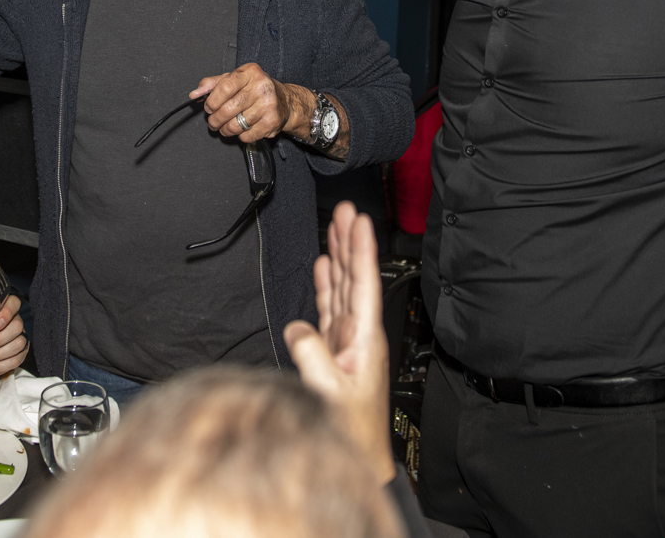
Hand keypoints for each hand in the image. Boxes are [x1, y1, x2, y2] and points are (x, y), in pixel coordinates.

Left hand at [191, 63, 314, 142]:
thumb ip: (213, 84)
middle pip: (228, 109)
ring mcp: (268, 105)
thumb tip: (194, 94)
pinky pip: (246, 135)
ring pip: (236, 125)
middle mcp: (261, 87)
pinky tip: (242, 129)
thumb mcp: (235, 79)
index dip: (212, 101)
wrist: (285, 101)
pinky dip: (240, 136)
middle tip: (213, 122)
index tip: (208, 107)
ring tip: (225, 127)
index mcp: (250, 72)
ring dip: (225, 130)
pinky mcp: (272, 122)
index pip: (224, 87)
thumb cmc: (255, 89)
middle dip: (215, 120)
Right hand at [283, 201, 393, 482]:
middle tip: (346, 209)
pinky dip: (327, 285)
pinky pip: (331, 307)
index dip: (361, 250)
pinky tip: (325, 267)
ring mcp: (348, 340)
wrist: (359, 455)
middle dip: (349, 242)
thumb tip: (297, 327)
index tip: (360, 219)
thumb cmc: (353, 430)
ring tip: (336, 227)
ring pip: (343, 288)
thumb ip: (314, 357)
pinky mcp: (336, 348)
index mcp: (366, 339)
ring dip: (339, 256)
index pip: (364, 284)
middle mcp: (360, 334)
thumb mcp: (331, 393)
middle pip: (354, 278)